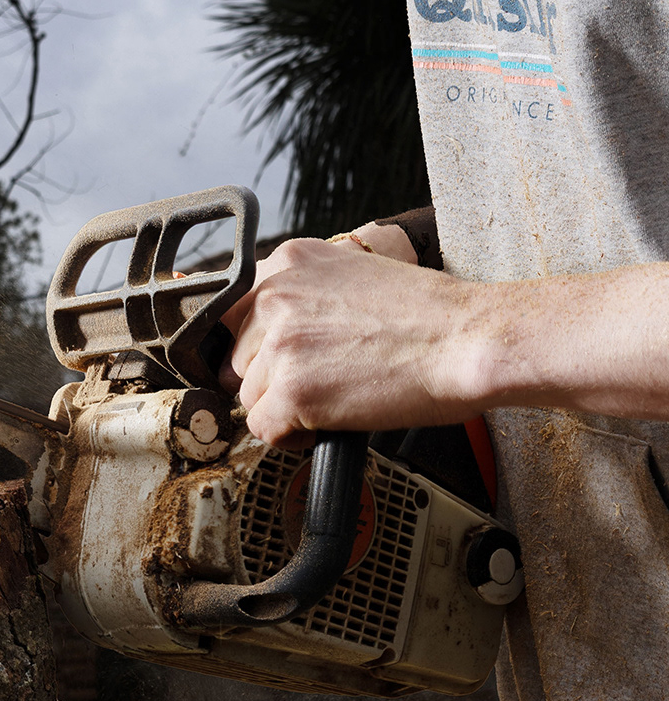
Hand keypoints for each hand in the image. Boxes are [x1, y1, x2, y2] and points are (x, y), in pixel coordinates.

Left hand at [220, 235, 484, 444]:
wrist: (466, 340)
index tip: (271, 361)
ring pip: (250, 396)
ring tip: (330, 403)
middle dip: (271, 377)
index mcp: (289, 262)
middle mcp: (276, 296)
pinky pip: (263, 429)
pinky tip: (325, 426)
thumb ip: (305, 296)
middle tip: (317, 383)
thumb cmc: (430, 316)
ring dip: (284, 407)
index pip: (234, 311)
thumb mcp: (355, 277)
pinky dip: (291, 438)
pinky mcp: (293, 390)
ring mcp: (281, 343)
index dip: (255, 345)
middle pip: (239, 357)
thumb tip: (274, 334)